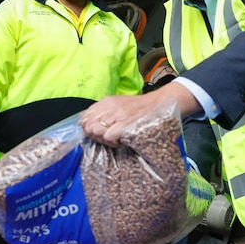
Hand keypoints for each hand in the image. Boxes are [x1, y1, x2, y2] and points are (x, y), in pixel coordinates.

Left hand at [80, 82, 199, 147]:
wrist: (160, 104)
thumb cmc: (141, 108)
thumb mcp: (119, 105)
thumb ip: (104, 112)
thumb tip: (89, 124)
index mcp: (106, 101)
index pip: (84, 116)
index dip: (88, 128)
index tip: (97, 133)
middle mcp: (109, 107)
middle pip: (88, 126)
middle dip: (94, 135)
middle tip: (107, 138)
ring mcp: (117, 115)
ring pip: (96, 132)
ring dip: (104, 139)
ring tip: (115, 139)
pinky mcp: (124, 124)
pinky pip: (108, 136)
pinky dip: (112, 142)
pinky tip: (120, 141)